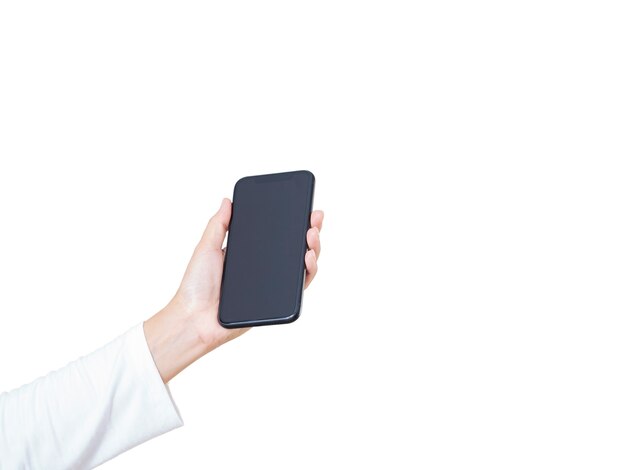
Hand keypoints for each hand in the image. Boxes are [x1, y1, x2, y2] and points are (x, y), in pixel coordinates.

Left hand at [144, 198, 323, 382]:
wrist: (194, 320)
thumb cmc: (195, 288)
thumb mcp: (205, 248)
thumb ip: (218, 224)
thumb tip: (227, 200)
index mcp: (249, 254)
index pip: (277, 235)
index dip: (293, 222)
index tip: (304, 206)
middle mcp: (263, 269)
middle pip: (295, 248)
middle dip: (311, 230)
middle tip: (315, 218)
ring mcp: (271, 285)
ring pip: (302, 266)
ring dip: (314, 249)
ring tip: (312, 235)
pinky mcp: (276, 302)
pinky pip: (298, 287)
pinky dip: (308, 272)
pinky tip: (307, 258)